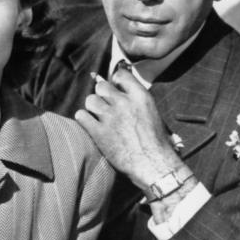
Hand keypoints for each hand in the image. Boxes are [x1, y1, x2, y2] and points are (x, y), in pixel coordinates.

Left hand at [76, 67, 189, 196]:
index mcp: (140, 97)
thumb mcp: (153, 114)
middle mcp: (124, 103)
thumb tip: (124, 95)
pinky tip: (90, 124)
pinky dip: (84, 119)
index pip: (121, 75)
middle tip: (105, 105)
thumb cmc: (157, 143)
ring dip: (93, 107)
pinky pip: (81, 116)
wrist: (152, 164)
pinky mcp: (99, 132)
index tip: (115, 88)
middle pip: (102, 86)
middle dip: (102, 94)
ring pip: (90, 100)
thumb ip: (138, 102)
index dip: (115, 81)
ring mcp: (110, 117)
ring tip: (98, 116)